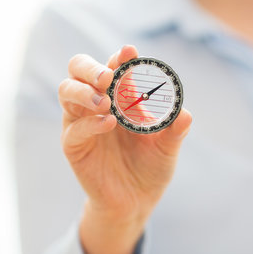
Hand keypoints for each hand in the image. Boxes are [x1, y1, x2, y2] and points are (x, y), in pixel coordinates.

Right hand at [58, 45, 191, 253]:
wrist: (136, 201)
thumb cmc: (151, 167)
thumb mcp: (168, 147)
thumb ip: (175, 130)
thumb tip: (185, 114)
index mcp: (119, 95)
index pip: (114, 66)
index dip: (120, 57)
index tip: (130, 52)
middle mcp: (96, 102)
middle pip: (78, 69)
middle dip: (92, 67)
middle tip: (110, 76)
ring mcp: (81, 122)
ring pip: (66, 91)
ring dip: (84, 91)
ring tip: (106, 101)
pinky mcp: (74, 145)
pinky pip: (74, 129)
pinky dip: (90, 123)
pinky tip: (109, 124)